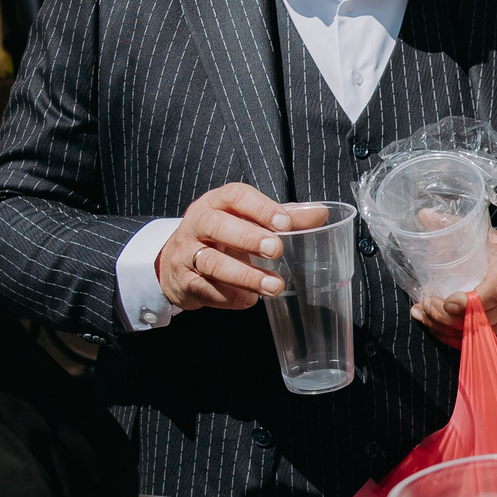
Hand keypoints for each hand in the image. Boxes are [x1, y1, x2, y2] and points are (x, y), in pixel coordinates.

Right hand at [159, 186, 326, 312]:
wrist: (176, 263)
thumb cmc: (222, 236)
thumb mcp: (248, 222)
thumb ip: (283, 218)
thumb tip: (320, 214)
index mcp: (216, 203)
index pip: (235, 196)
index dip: (260, 207)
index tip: (284, 223)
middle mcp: (197, 224)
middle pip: (218, 225)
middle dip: (248, 238)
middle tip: (277, 250)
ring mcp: (186, 253)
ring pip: (211, 262)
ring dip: (245, 275)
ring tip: (274, 286)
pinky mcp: (184, 282)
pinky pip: (206, 290)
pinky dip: (229, 296)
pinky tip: (248, 300)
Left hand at [411, 230, 496, 346]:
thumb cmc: (491, 251)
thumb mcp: (476, 233)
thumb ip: (450, 225)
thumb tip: (424, 216)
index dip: (471, 302)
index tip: (447, 301)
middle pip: (481, 319)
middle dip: (446, 316)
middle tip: (425, 304)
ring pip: (475, 335)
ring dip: (442, 327)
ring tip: (423, 312)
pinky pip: (476, 344)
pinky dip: (449, 338)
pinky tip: (431, 324)